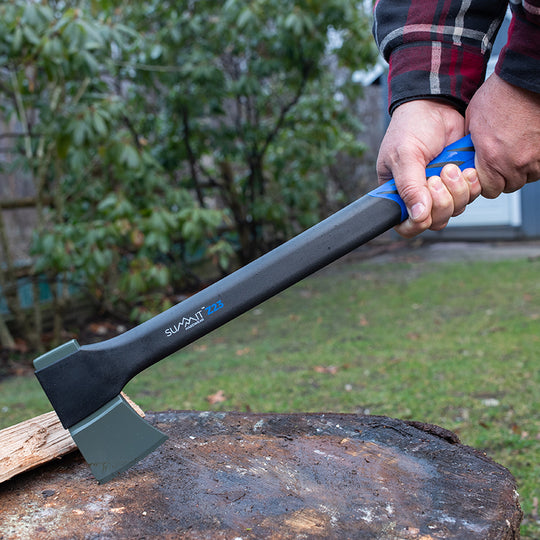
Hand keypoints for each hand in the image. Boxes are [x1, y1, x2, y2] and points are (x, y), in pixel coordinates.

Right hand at [377, 100, 479, 237]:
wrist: (437, 104)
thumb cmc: (412, 127)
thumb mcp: (405, 155)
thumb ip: (410, 187)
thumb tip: (418, 215)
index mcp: (397, 194)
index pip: (405, 225)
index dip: (416, 224)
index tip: (424, 209)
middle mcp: (419, 196)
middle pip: (434, 221)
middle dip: (442, 202)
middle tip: (437, 177)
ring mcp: (441, 190)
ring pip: (454, 210)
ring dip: (457, 191)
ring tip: (451, 167)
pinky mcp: (459, 182)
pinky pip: (470, 197)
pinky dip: (471, 185)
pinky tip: (466, 168)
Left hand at [466, 73, 539, 197]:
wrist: (526, 79)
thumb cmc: (501, 94)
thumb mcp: (472, 121)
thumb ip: (471, 144)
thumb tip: (468, 153)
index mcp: (491, 158)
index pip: (488, 190)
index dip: (485, 183)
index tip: (485, 175)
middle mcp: (515, 162)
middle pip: (508, 185)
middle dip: (503, 177)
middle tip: (500, 161)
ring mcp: (536, 159)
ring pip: (526, 177)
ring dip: (520, 169)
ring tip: (515, 150)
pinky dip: (535, 160)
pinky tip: (528, 145)